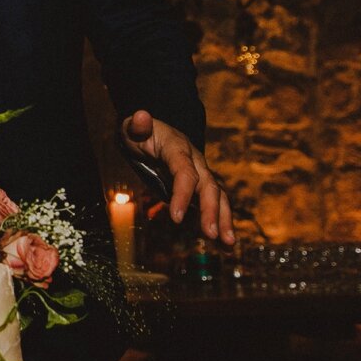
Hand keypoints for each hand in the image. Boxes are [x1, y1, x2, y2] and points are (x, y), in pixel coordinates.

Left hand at [123, 111, 233, 243]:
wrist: (156, 134)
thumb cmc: (141, 134)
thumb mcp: (133, 128)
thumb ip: (137, 126)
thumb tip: (140, 115)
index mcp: (179, 150)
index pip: (185, 172)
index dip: (182, 194)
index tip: (175, 218)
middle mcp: (196, 163)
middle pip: (209, 187)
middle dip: (211, 212)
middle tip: (212, 235)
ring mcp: (201, 175)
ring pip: (218, 198)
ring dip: (224, 220)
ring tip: (228, 245)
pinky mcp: (201, 188)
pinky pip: (214, 205)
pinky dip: (221, 222)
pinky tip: (224, 245)